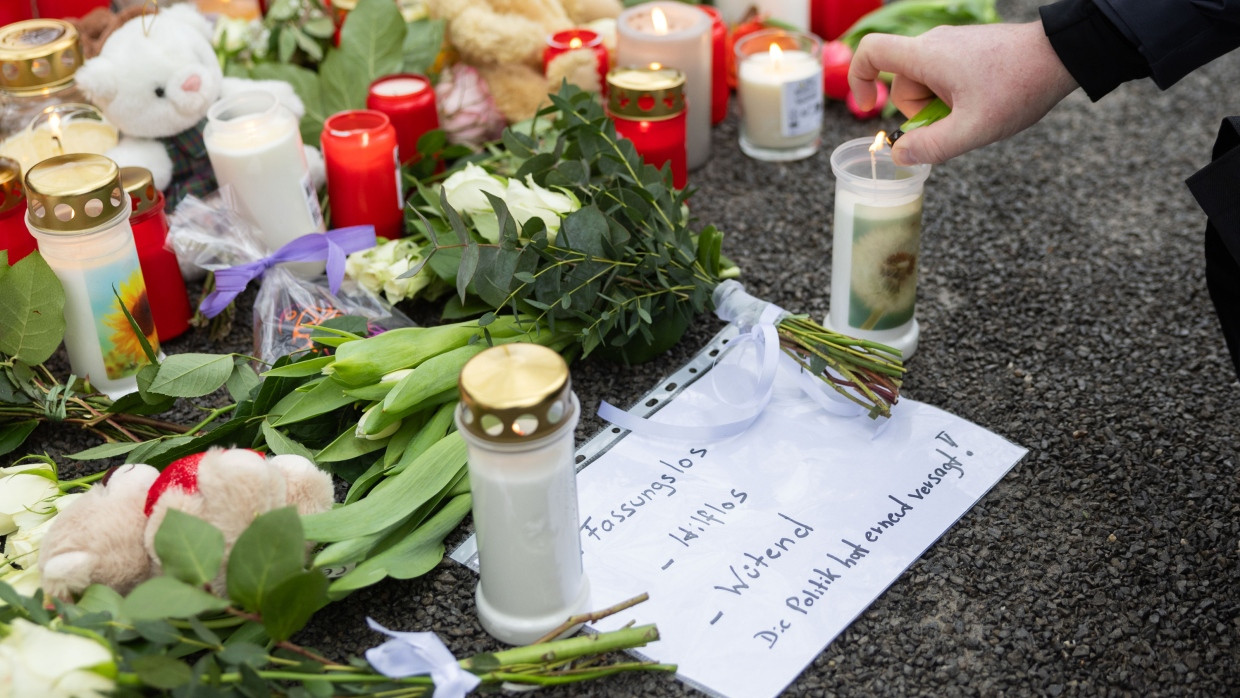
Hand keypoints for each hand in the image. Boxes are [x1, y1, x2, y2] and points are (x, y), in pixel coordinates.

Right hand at [848, 22, 1078, 165]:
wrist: (1062, 55)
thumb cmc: (1018, 87)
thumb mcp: (973, 129)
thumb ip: (930, 147)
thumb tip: (898, 155)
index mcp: (925, 55)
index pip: (870, 51)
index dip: (857, 78)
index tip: (869, 106)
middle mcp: (933, 43)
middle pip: (902, 82)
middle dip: (920, 112)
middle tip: (954, 123)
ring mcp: (951, 43)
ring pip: (925, 83)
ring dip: (939, 106)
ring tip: (974, 113)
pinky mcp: (967, 48)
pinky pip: (944, 76)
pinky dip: (953, 96)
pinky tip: (982, 103)